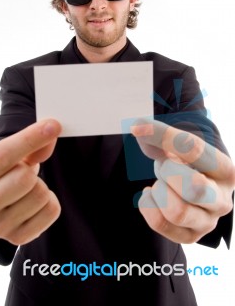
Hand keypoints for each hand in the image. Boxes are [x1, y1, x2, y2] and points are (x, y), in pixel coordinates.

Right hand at [0, 119, 61, 244]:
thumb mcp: (5, 156)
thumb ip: (29, 144)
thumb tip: (51, 131)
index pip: (3, 156)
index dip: (30, 138)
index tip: (53, 125)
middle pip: (26, 178)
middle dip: (30, 170)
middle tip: (21, 173)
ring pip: (41, 194)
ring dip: (39, 187)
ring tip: (23, 190)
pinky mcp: (16, 238)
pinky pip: (52, 210)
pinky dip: (49, 202)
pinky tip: (32, 203)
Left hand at [131, 119, 234, 243]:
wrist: (194, 185)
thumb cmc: (186, 163)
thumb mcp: (178, 146)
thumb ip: (159, 136)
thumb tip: (138, 128)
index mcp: (225, 170)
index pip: (193, 149)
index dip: (162, 136)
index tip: (138, 127)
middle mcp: (224, 200)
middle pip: (193, 188)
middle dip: (167, 172)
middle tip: (163, 165)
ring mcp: (209, 222)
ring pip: (177, 211)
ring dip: (159, 191)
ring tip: (160, 183)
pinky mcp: (191, 236)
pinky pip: (160, 223)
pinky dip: (148, 205)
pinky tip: (151, 195)